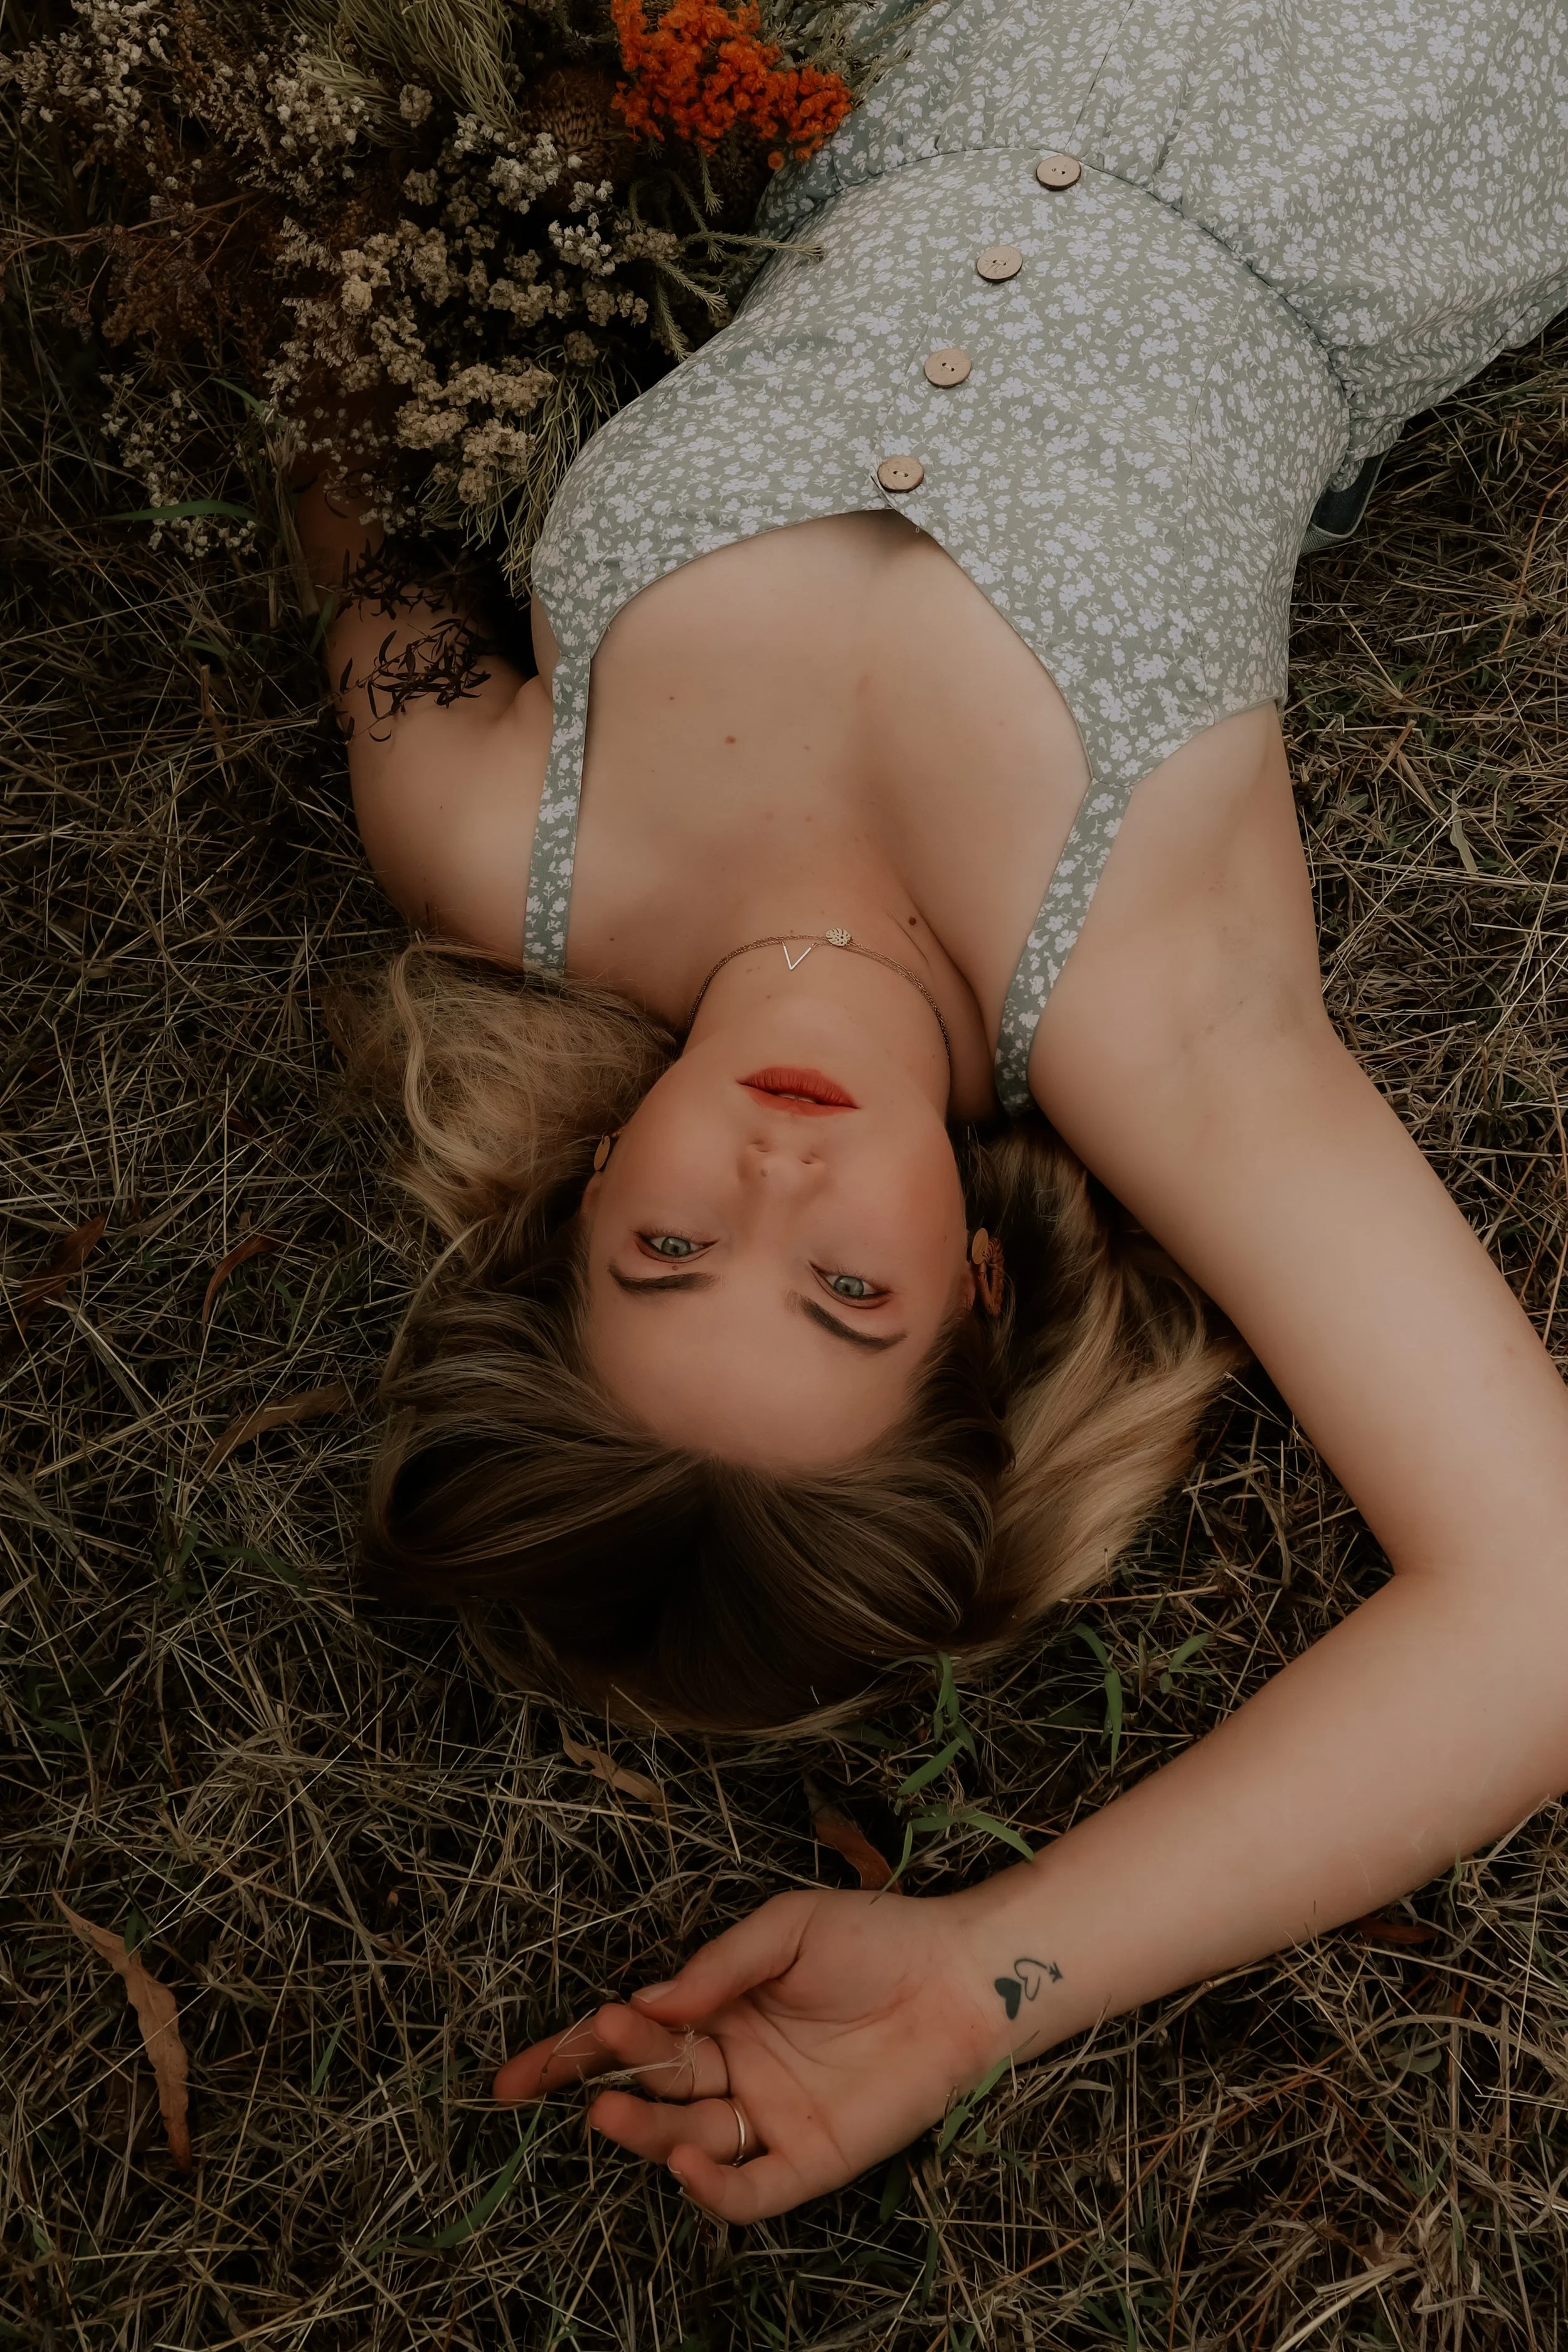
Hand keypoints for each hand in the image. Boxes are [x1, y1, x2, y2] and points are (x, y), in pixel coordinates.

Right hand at [493, 1887, 1002, 2220]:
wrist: (959, 1976)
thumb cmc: (875, 1939)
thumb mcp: (787, 1927)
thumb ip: (718, 1967)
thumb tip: (647, 2000)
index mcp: (719, 2012)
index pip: (631, 2041)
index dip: (570, 2057)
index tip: (511, 2078)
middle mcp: (734, 2070)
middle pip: (649, 2087)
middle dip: (607, 2076)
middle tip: (590, 2053)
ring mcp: (769, 2119)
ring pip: (685, 2139)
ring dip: (643, 2131)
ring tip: (611, 2112)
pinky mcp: (811, 2159)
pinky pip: (749, 2190)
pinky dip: (711, 2187)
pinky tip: (684, 2161)